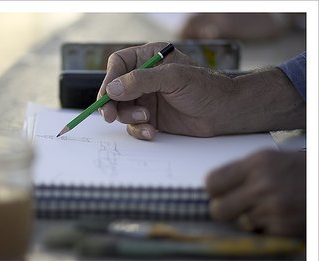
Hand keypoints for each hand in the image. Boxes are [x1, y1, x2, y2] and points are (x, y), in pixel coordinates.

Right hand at [98, 42, 304, 139]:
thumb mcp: (173, 78)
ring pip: (122, 109)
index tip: (107, 96)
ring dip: (129, 117)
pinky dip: (139, 130)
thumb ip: (141, 81)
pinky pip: (134, 125)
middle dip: (112, 103)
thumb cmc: (204, 88)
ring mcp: (147, 98)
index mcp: (149, 58)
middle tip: (109, 116)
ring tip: (147, 119)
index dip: (109, 79)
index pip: (119, 64)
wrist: (223, 113)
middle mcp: (145, 78)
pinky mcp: (151, 118)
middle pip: (115, 89)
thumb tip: (112, 89)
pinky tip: (152, 132)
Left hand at [205, 150, 305, 237]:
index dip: (213, 191)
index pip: (211, 184)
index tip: (219, 193)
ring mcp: (273, 209)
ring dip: (248, 219)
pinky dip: (265, 228)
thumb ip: (238, 172)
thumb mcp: (266, 159)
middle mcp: (262, 186)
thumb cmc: (295, 169)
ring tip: (265, 207)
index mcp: (254, 164)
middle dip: (223, 210)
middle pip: (217, 210)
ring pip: (239, 223)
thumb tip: (210, 188)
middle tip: (234, 206)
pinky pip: (258, 234)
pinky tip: (278, 216)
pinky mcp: (284, 228)